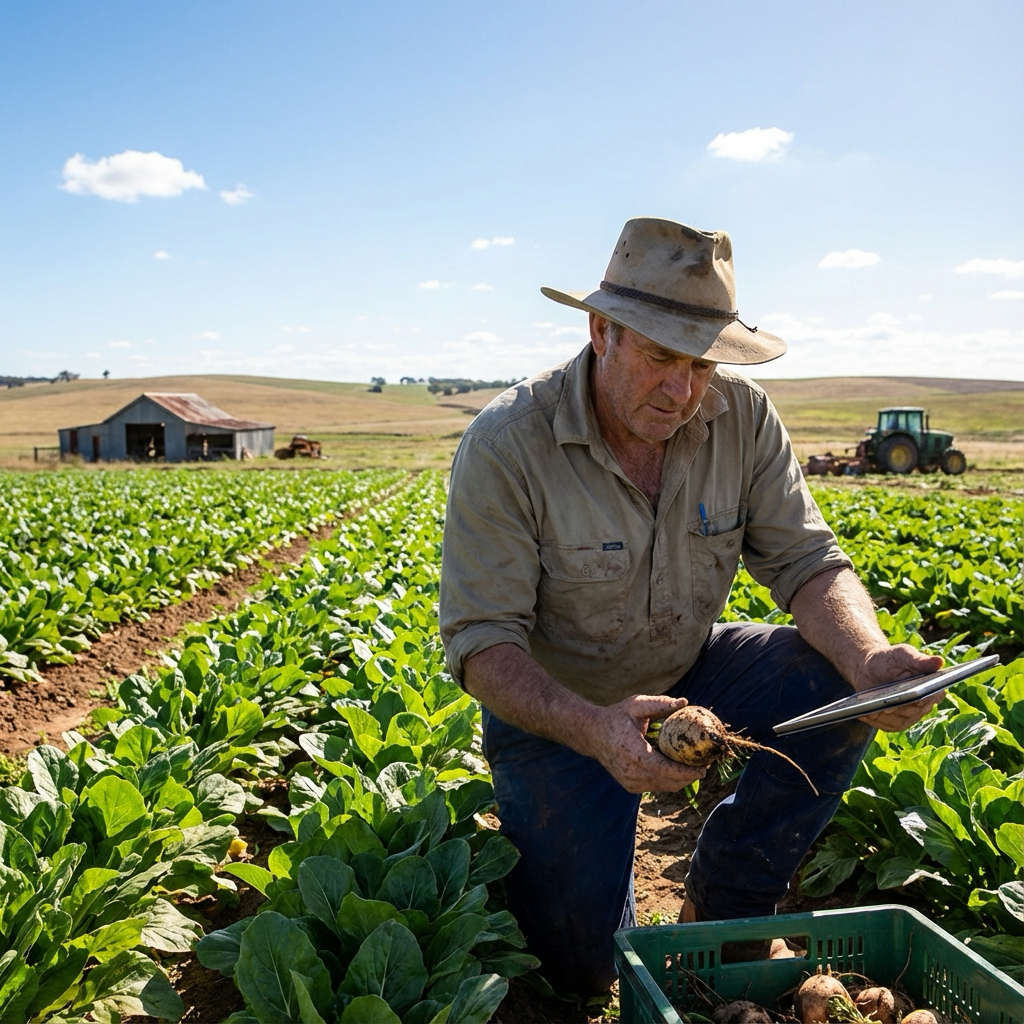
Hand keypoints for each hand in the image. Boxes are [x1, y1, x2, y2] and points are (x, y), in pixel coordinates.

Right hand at [582, 694, 704, 793]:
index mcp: (631, 751)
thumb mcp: (635, 705)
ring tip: (694, 767)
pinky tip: (677, 769)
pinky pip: (656, 786)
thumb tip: (684, 702)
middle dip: (688, 777)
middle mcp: (630, 771)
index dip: (684, 772)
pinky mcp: (630, 786)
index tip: (703, 768)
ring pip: (664, 787)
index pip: (662, 769)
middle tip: (704, 765)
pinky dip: (669, 780)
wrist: (593, 734)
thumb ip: (659, 704)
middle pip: (667, 782)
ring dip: (681, 780)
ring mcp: (629, 781)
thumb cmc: (616, 717)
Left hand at [854, 644, 944, 731]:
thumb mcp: (903, 654)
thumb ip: (919, 660)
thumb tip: (939, 661)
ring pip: (901, 720)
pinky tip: (865, 714)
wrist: (871, 669)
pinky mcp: (895, 723)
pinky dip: (876, 720)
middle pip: (915, 711)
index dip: (926, 697)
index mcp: (932, 687)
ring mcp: (910, 716)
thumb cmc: (891, 659)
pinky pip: (887, 725)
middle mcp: (924, 705)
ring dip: (887, 716)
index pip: (934, 695)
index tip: (917, 697)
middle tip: (889, 706)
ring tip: (874, 709)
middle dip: (902, 707)